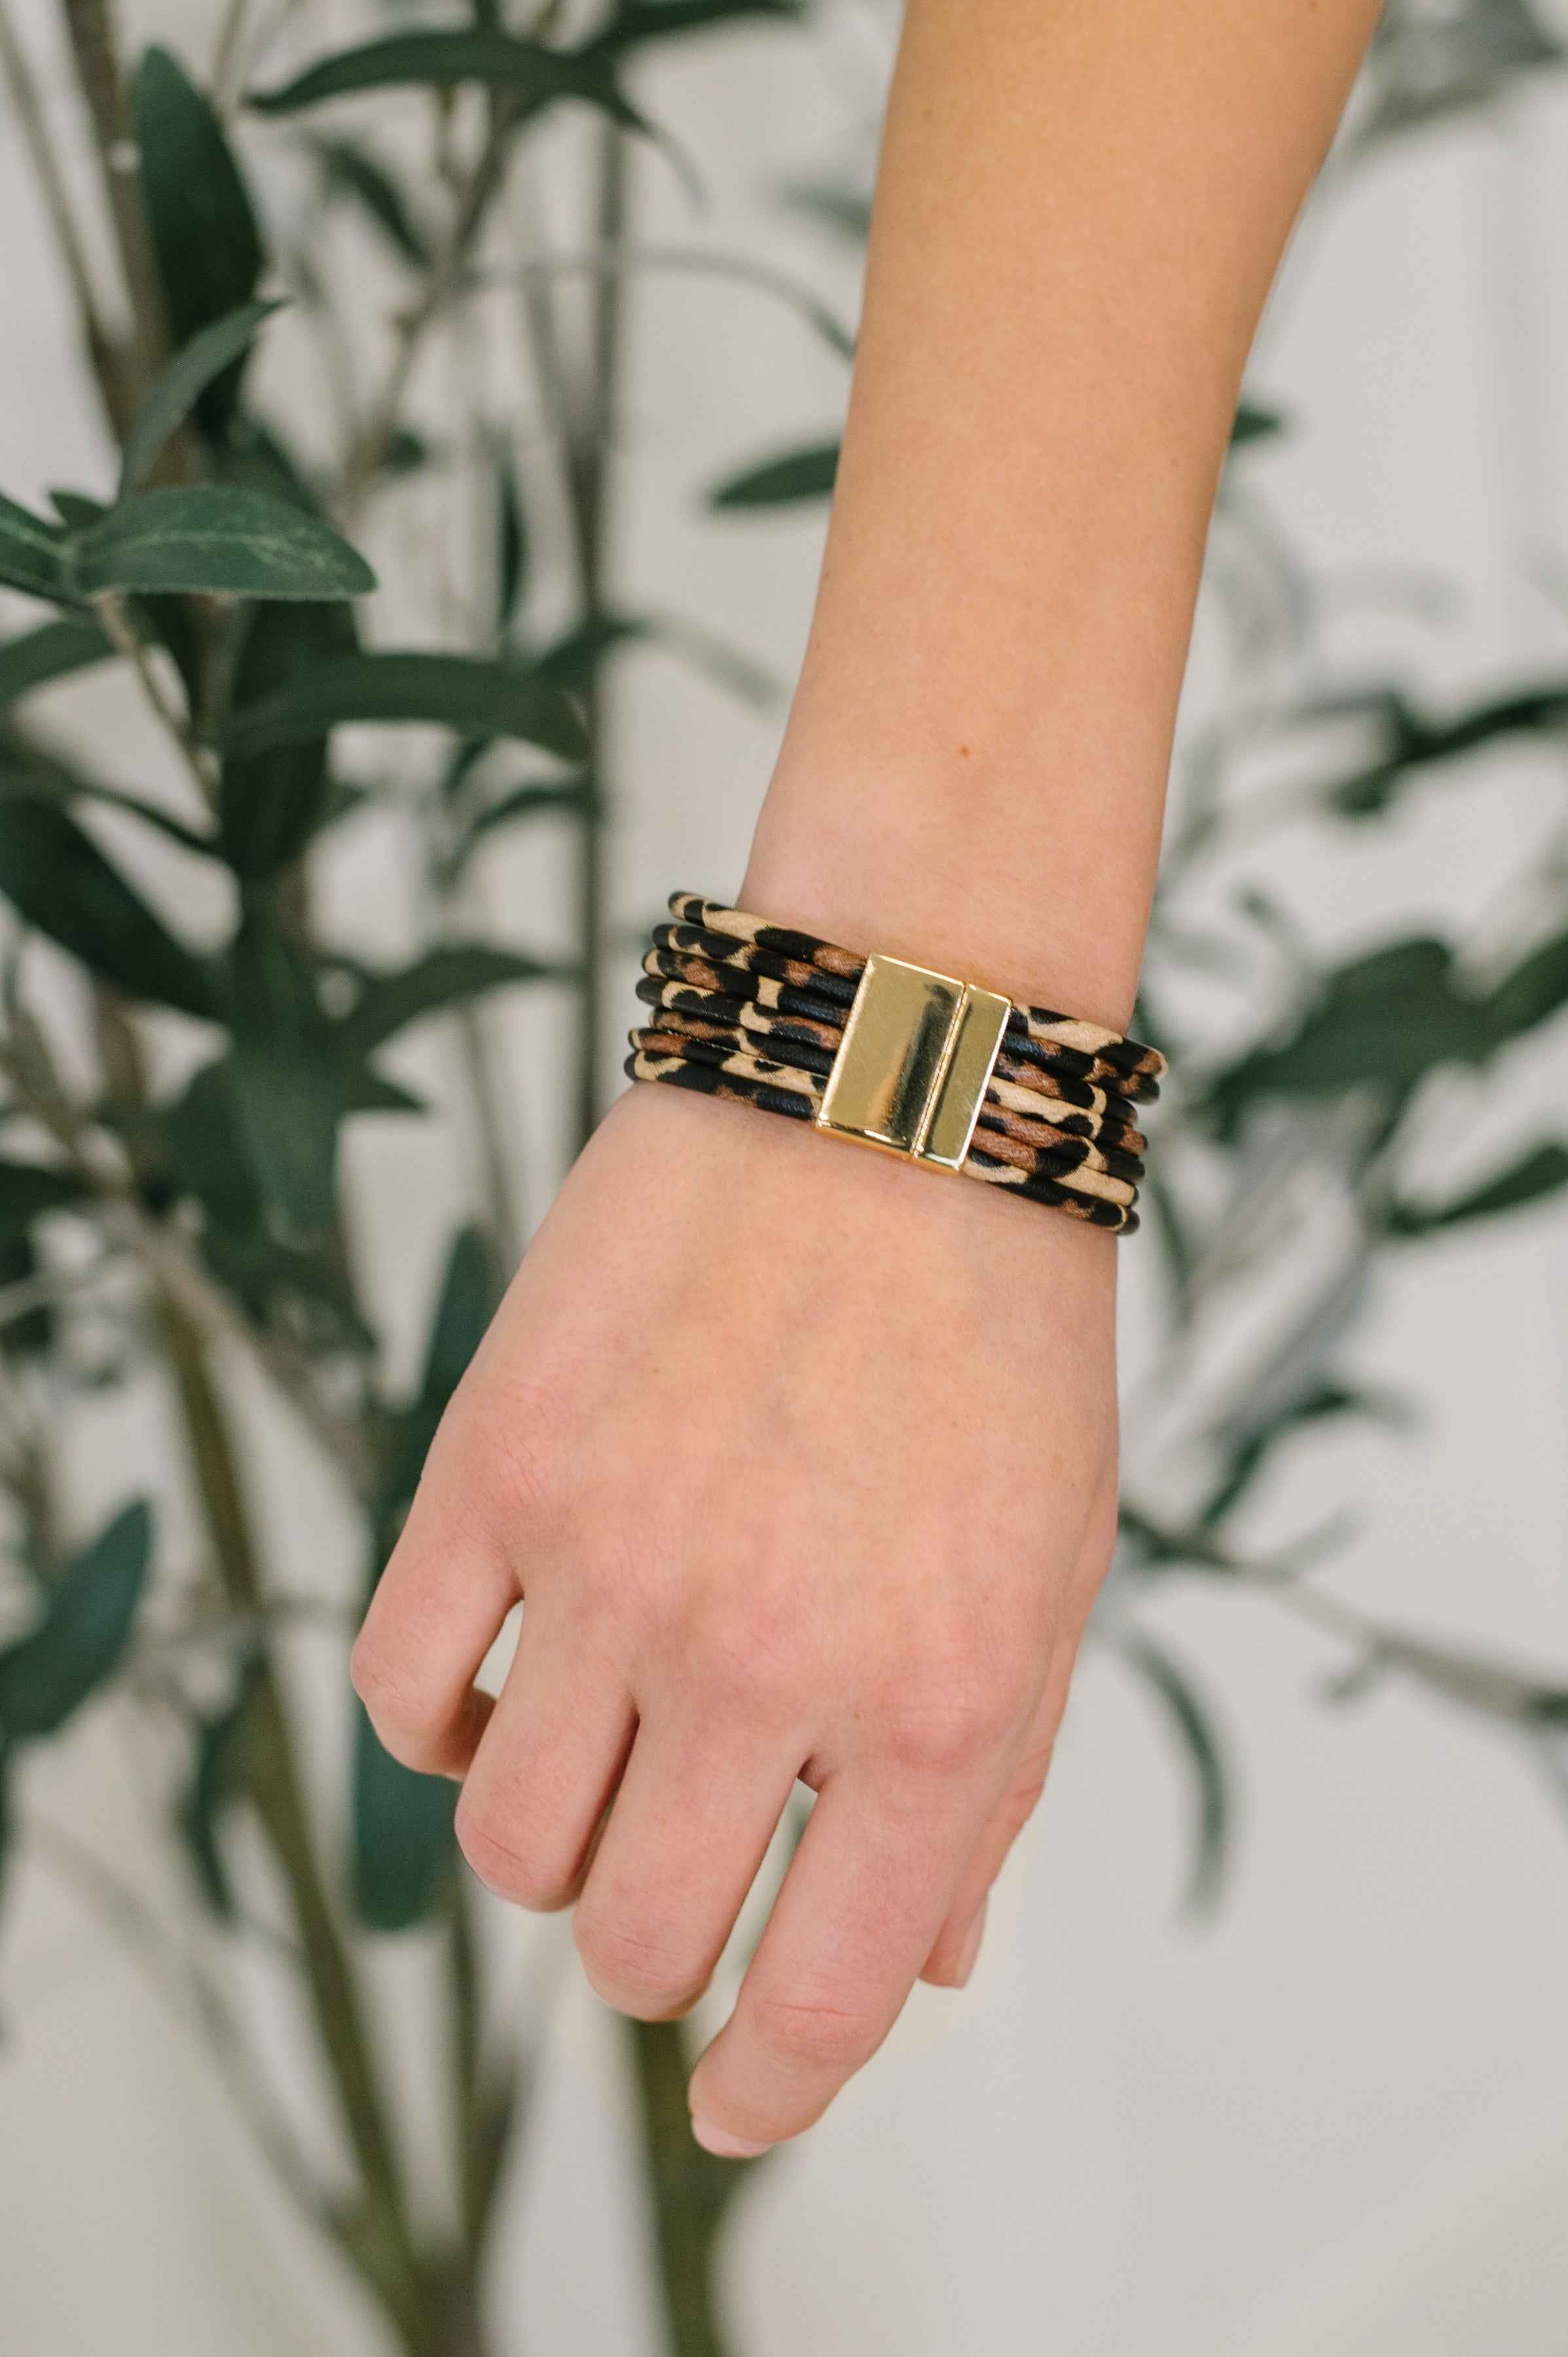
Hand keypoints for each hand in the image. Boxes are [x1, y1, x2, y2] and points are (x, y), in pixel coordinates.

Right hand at [352, 1079, 1118, 2154]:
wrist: (891, 1089)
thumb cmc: (996, 1333)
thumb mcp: (1053, 1569)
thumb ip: (995, 1783)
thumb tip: (934, 1965)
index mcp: (932, 1703)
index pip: (821, 1999)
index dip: (771, 2088)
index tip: (738, 2105)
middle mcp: (762, 1657)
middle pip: (633, 1945)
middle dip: (661, 1953)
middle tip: (686, 1872)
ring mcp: (608, 1563)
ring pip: (506, 1846)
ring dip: (559, 1840)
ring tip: (613, 1748)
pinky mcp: (492, 1464)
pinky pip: (404, 1693)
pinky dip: (448, 1727)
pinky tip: (512, 1675)